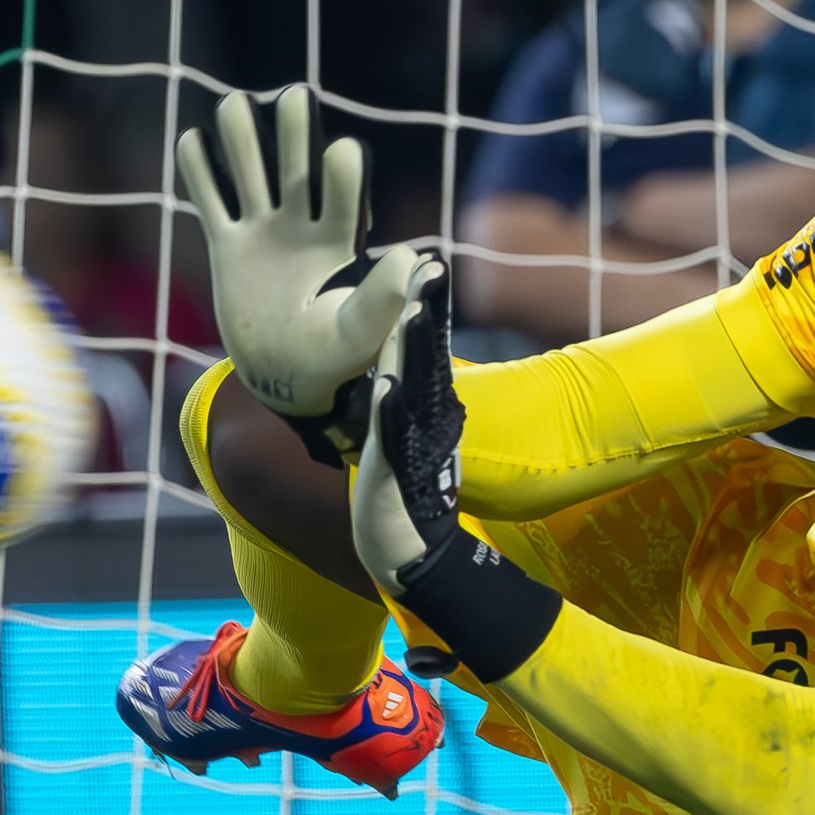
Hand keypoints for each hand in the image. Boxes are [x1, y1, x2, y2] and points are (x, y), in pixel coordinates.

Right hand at [179, 86, 421, 465]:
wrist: (288, 377)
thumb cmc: (334, 357)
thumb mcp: (360, 334)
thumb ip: (382, 298)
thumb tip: (409, 254)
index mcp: (340, 238)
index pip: (343, 188)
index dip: (342, 168)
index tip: (341, 154)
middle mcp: (302, 223)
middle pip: (296, 162)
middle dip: (296, 129)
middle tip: (296, 98)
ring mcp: (263, 231)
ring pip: (250, 169)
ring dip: (243, 135)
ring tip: (235, 104)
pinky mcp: (228, 245)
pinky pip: (210, 199)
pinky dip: (200, 169)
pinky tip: (194, 140)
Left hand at [351, 255, 465, 601]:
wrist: (404, 549)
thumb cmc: (399, 489)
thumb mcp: (397, 432)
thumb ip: (399, 397)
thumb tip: (395, 359)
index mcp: (423, 407)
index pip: (425, 350)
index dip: (426, 308)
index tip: (427, 265)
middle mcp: (424, 419)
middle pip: (424, 358)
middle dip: (425, 313)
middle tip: (428, 267)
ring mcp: (410, 444)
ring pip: (411, 390)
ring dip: (412, 353)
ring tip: (412, 313)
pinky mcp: (393, 473)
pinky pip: (391, 438)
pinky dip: (389, 413)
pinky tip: (386, 386)